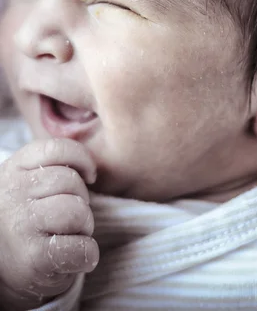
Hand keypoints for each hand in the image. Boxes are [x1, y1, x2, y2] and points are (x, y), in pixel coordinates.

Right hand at [0, 138, 98, 309]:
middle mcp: (14, 193)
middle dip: (82, 198)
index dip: (83, 159)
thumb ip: (52, 167)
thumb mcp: (28, 182)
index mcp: (14, 168)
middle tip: (72, 215)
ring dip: (85, 225)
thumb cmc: (26, 217)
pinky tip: (76, 256)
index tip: (89, 176)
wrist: (3, 265)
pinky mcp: (34, 258)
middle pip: (71, 181)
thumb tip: (90, 169)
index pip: (57, 149)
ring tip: (72, 233)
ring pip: (77, 211)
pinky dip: (87, 254)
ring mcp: (22, 226)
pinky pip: (80, 248)